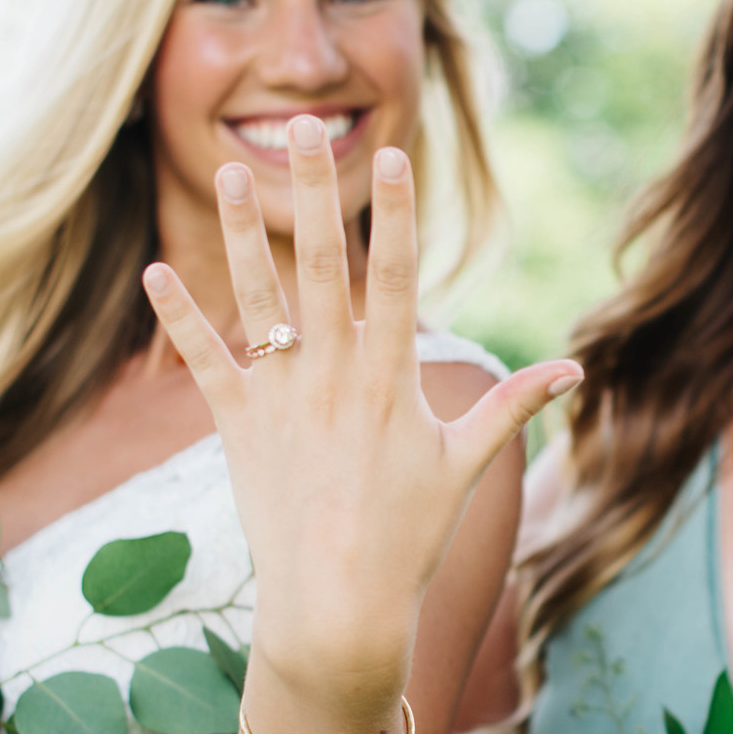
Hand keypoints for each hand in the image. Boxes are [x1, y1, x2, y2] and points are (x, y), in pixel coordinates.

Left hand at [143, 117, 580, 725]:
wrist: (339, 607)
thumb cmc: (411, 538)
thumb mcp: (465, 467)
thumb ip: (512, 407)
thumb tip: (575, 370)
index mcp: (391, 381)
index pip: (395, 279)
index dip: (396, 214)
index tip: (396, 153)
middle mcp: (334, 378)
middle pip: (324, 267)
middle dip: (316, 192)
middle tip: (304, 127)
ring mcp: (282, 400)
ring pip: (261, 300)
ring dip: (246, 234)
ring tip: (236, 172)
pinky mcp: (238, 428)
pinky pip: (205, 362)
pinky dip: (181, 318)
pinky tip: (157, 271)